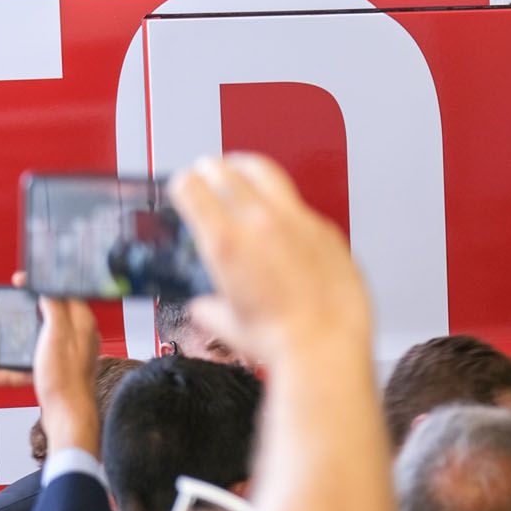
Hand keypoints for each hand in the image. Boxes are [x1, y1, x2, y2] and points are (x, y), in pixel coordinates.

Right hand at [167, 154, 370, 368]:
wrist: (326, 343)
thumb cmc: (280, 339)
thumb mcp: (228, 324)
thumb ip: (211, 308)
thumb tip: (206, 307)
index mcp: (226, 242)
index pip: (193, 190)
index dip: (184, 184)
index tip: (184, 184)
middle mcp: (261, 223)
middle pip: (228, 172)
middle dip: (212, 167)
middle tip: (207, 168)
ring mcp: (297, 221)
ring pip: (269, 175)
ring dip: (248, 169)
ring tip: (243, 169)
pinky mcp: (326, 230)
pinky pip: (301, 206)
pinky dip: (285, 206)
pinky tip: (284, 217)